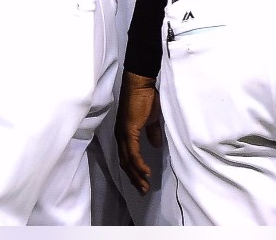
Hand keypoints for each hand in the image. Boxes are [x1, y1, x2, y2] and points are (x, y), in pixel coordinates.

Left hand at [117, 73, 163, 193]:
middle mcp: (120, 136)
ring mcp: (123, 134)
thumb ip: (151, 133)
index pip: (126, 158)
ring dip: (136, 175)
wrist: (141, 84)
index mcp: (124, 134)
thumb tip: (155, 144)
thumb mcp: (151, 120)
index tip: (142, 183)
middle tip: (143, 191)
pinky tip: (145, 172)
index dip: (133, 172)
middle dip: (134, 179)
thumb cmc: (146, 99)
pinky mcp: (128, 130)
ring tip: (145, 187)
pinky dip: (138, 164)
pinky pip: (132, 152)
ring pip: (127, 160)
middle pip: (125, 163)